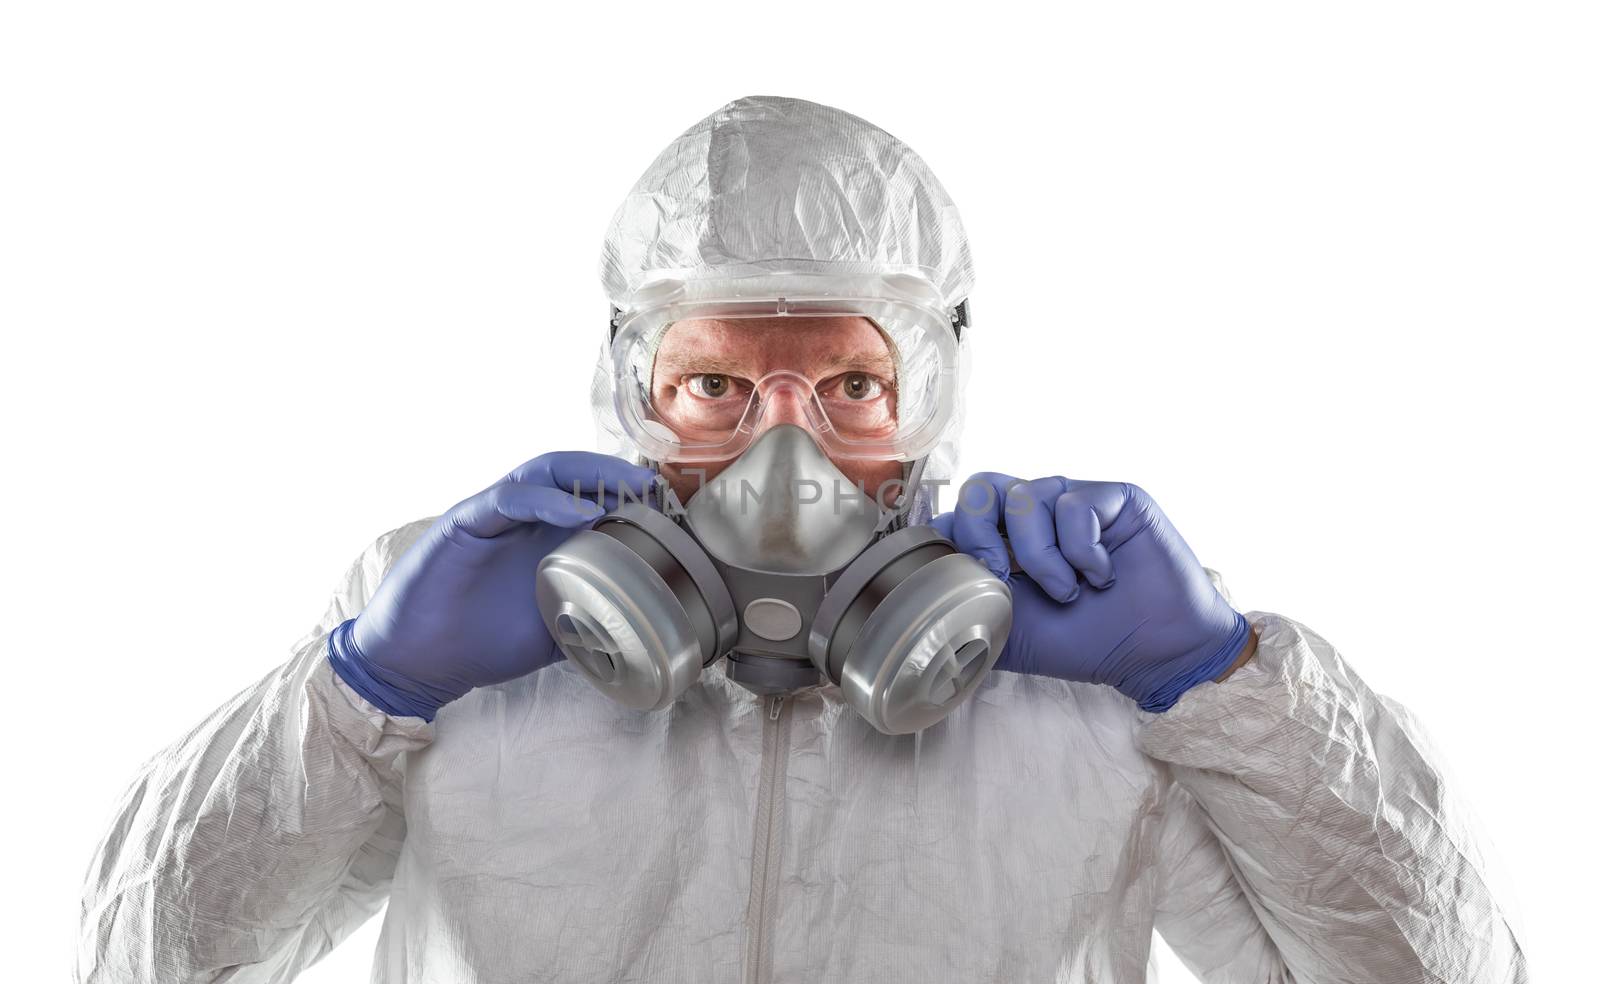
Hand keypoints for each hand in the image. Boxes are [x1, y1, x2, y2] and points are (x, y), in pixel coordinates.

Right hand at [327, 452, 655, 719]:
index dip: (627, 496)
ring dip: (588, 474)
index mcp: (541, 539)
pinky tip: (579, 514)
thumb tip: (641, 637)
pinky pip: (506, 500)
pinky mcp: (462, 524)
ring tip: (628, 488)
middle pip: (571, 474)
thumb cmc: (479, 644)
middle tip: (656, 487)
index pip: (587, 497)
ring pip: (542, 473)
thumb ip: (591, 622)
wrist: (417, 664)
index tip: (668, 509)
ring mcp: (490, 516)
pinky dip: (544, 501)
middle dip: (616, 473)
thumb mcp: (553, 635)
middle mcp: (518, 519)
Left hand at [931, 474, 1250, 711]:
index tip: (968, 578)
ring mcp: (1074, 502)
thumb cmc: (1087, 643)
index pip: (959, 514)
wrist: (1155, 653)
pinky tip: (1102, 576)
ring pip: (1026, 496)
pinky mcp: (1113, 497)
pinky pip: (1074, 503)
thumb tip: (920, 604)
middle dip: (981, 532)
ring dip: (1041, 555)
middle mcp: (1036, 516)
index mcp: (1005, 543)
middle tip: (1003, 575)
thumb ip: (966, 611)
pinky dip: (1082, 550)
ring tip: (1068, 591)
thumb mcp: (1011, 636)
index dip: (954, 539)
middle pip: (981, 486)